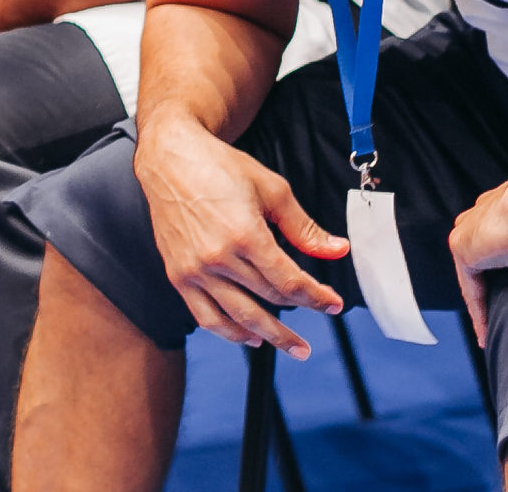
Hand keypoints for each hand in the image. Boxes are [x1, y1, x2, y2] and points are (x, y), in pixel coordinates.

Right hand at [134, 112, 350, 359]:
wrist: (171, 159)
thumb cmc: (219, 167)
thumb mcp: (271, 189)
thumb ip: (304, 227)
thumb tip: (336, 249)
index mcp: (245, 234)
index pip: (289, 280)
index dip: (317, 296)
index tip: (334, 303)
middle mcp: (218, 258)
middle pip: (269, 298)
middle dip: (301, 310)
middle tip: (321, 315)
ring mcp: (195, 270)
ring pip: (240, 316)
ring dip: (272, 336)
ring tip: (294, 347)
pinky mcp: (178, 276)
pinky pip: (206, 317)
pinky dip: (231, 332)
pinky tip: (250, 337)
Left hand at [449, 176, 507, 347]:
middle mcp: (489, 215)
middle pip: (490, 253)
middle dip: (497, 277)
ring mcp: (474, 231)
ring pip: (477, 272)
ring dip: (484, 295)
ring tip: (500, 328)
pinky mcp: (466, 249)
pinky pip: (469, 287)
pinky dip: (477, 309)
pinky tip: (487, 336)